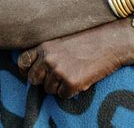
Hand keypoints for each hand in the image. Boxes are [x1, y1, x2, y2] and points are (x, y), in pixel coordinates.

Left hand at [18, 19, 133, 98]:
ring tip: (74, 71)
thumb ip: (49, 48)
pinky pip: (63, 95)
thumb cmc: (90, 37)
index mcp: (45, 45)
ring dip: (59, 85)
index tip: (33, 71)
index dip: (26, 69)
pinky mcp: (71, 83)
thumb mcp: (64, 37)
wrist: (112, 41)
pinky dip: (71, 91)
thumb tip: (37, 64)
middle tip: (57, 74)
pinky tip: (81, 77)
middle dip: (43, 79)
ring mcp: (59, 71)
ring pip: (48, 89)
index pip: (22, 61)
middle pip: (33, 79)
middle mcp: (49, 58)